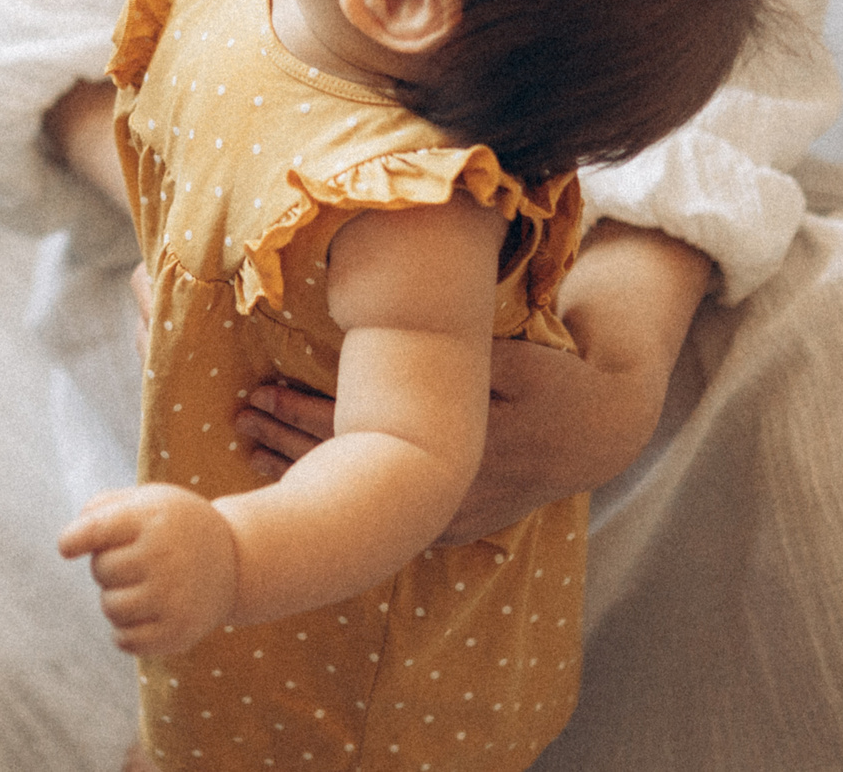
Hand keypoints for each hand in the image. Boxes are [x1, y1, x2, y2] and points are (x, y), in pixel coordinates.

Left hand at [56, 483, 238, 658]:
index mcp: (152, 518)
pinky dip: (125, 632)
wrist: (235, 561)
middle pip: (101, 570)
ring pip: (110, 608)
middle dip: (108, 565)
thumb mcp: (147, 500)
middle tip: (134, 559)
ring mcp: (172, 598)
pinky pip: (126, 642)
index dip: (74, 539)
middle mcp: (163, 557)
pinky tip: (143, 613)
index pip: (96, 530)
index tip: (66, 547)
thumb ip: (102, 507)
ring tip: (140, 585)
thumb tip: (69, 541)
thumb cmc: (175, 526)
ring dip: (115, 598)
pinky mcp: (178, 632)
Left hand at [234, 338, 661, 544]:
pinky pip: (386, 521)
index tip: (258, 388)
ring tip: (252, 442)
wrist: (601, 427)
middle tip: (241, 412)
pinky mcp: (457, 525)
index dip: (300, 409)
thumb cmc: (551, 375)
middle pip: (345, 467)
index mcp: (452, 444)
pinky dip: (344, 499)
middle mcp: (446, 488)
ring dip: (304, 473)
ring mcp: (450, 514)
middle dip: (285, 440)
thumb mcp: (513, 355)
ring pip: (360, 501)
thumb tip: (390, 317)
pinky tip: (304, 483)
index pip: (354, 429)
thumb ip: (454, 349)